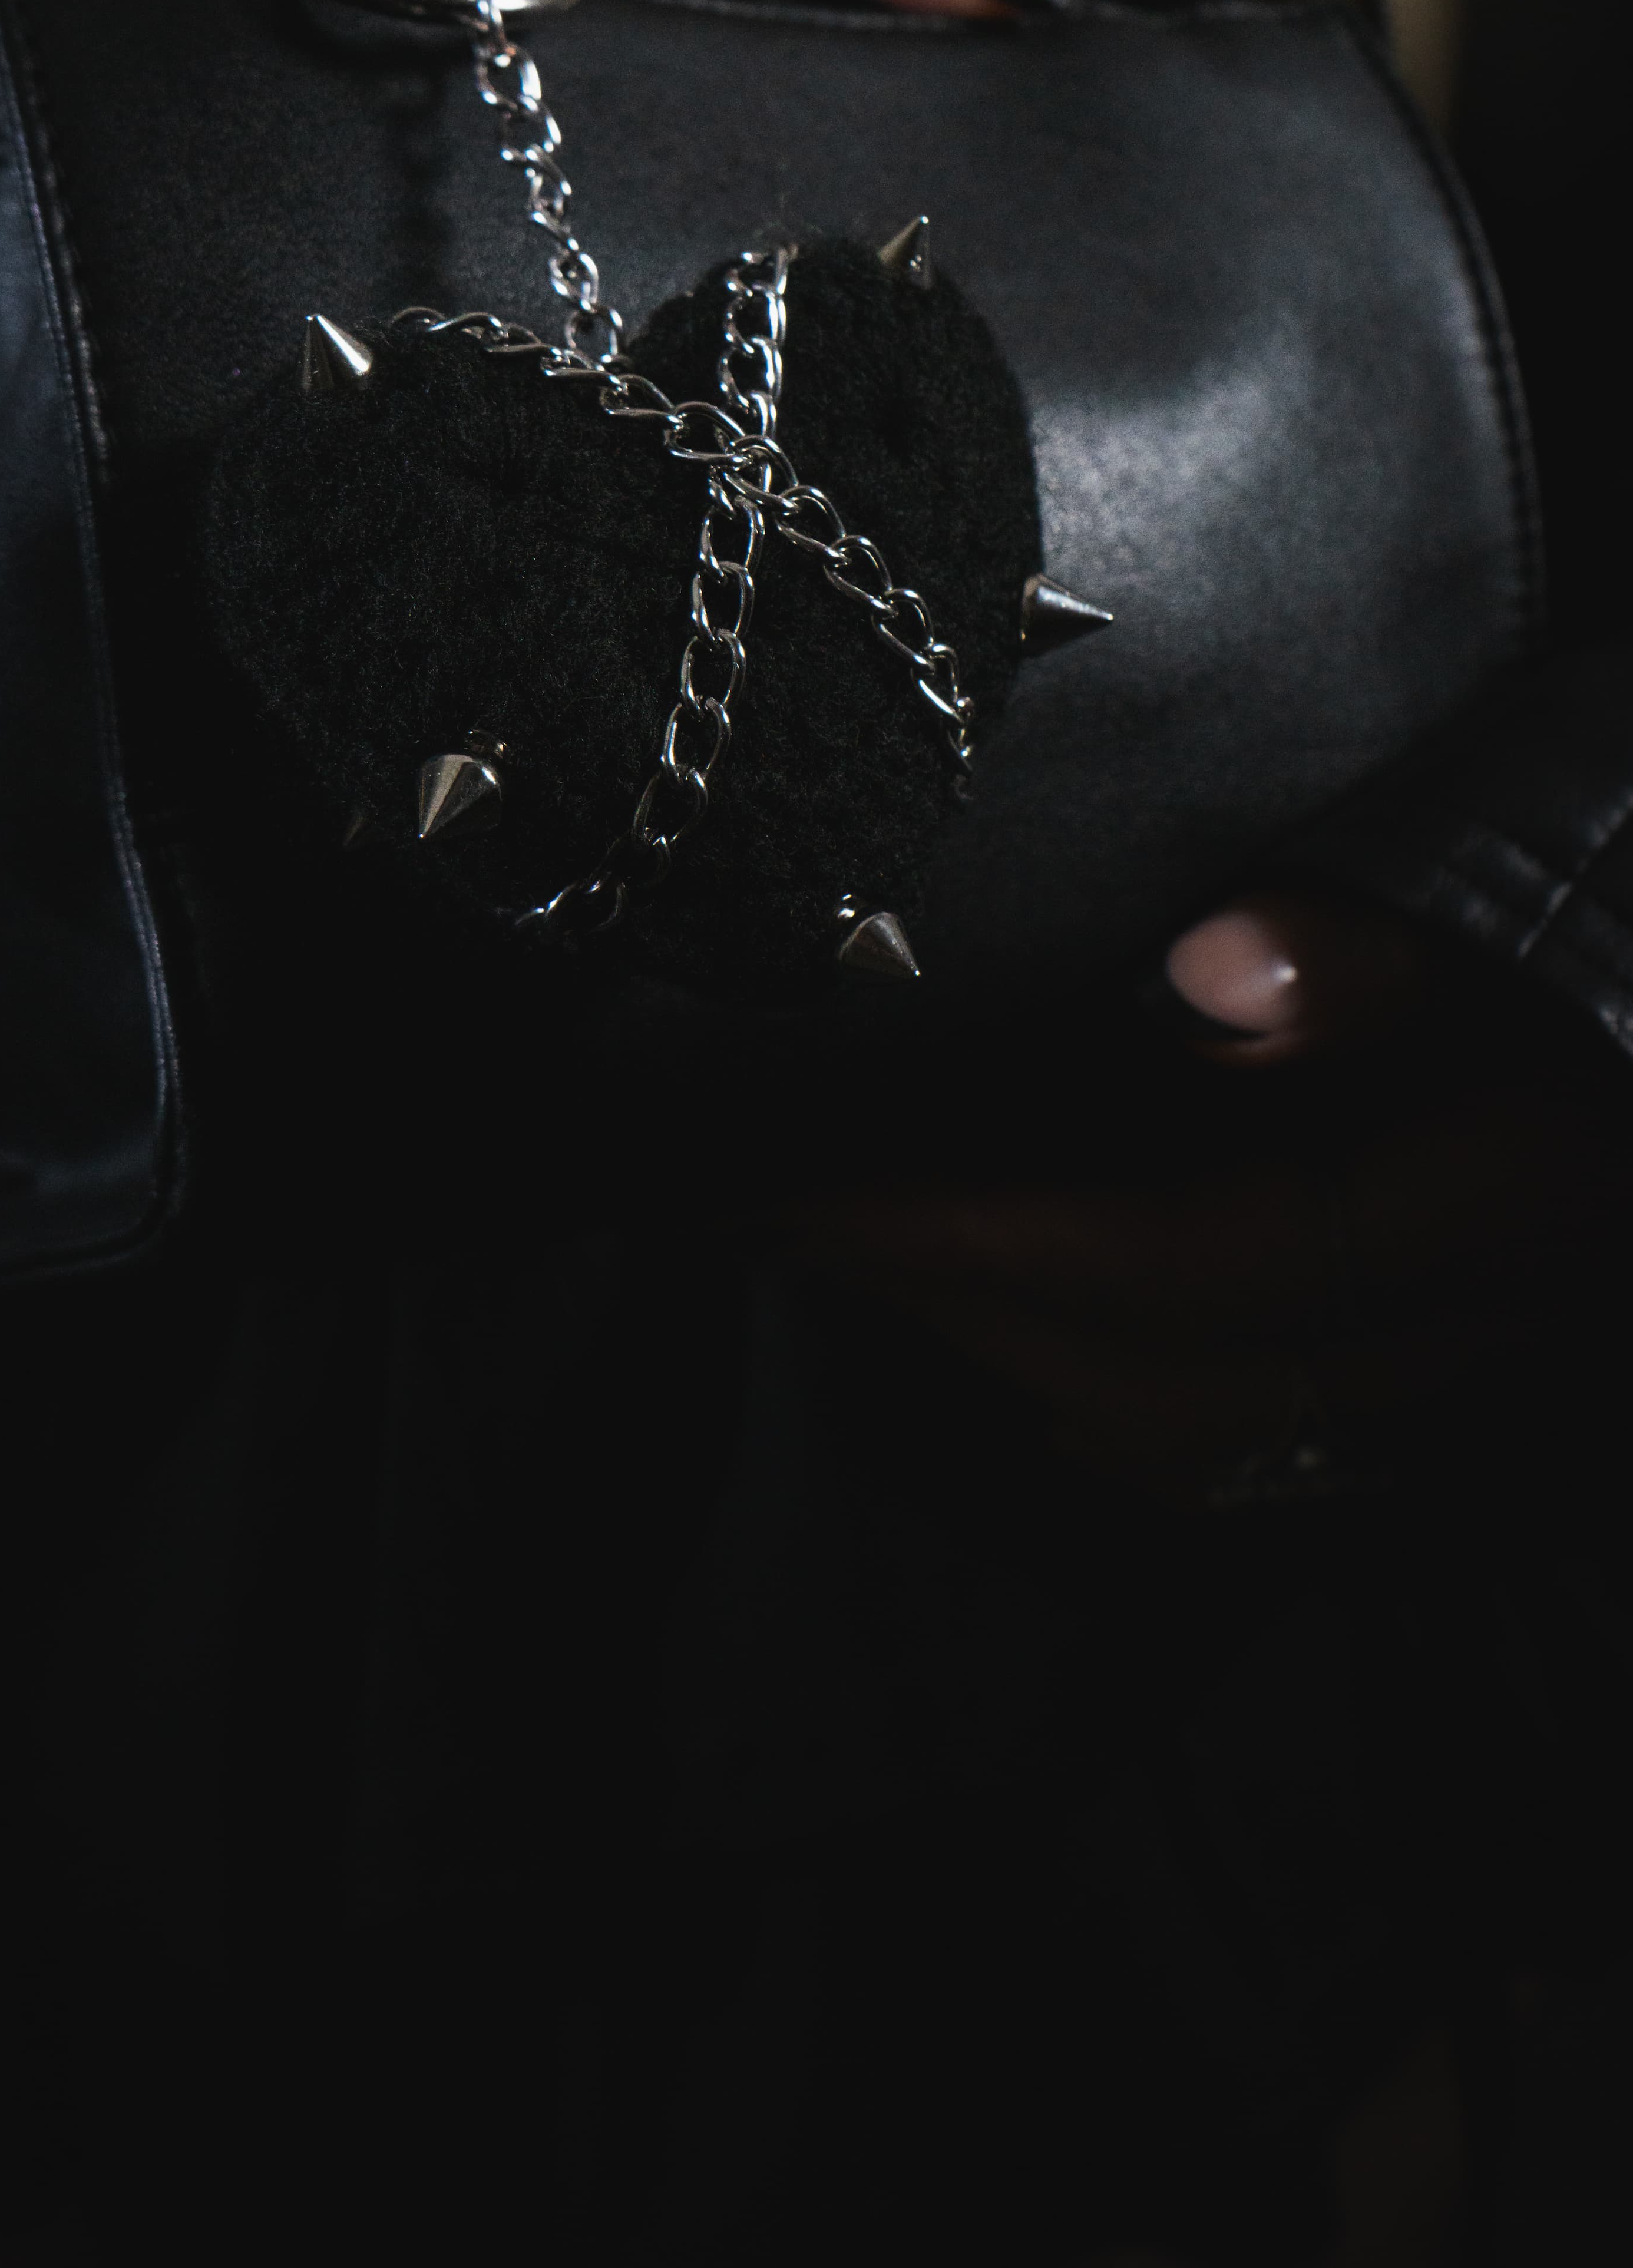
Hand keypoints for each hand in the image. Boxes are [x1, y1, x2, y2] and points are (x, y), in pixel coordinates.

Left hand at [792, 897, 1625, 1497]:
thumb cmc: (1605, 921)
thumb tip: (1210, 978)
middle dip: (961, 1310)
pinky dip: (1100, 1403)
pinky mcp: (1440, 1395)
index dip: (996, 1235)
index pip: (1196, 1253)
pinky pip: (1243, 1452)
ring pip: (1198, 1442)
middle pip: (1173, 1379)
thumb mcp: (1508, 891)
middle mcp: (1472, 1320)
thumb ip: (1366, 952)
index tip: (822, 1193)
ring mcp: (1461, 1377)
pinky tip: (1004, 1323)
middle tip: (793, 1224)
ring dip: (1012, 1367)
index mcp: (1492, 1195)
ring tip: (871, 1269)